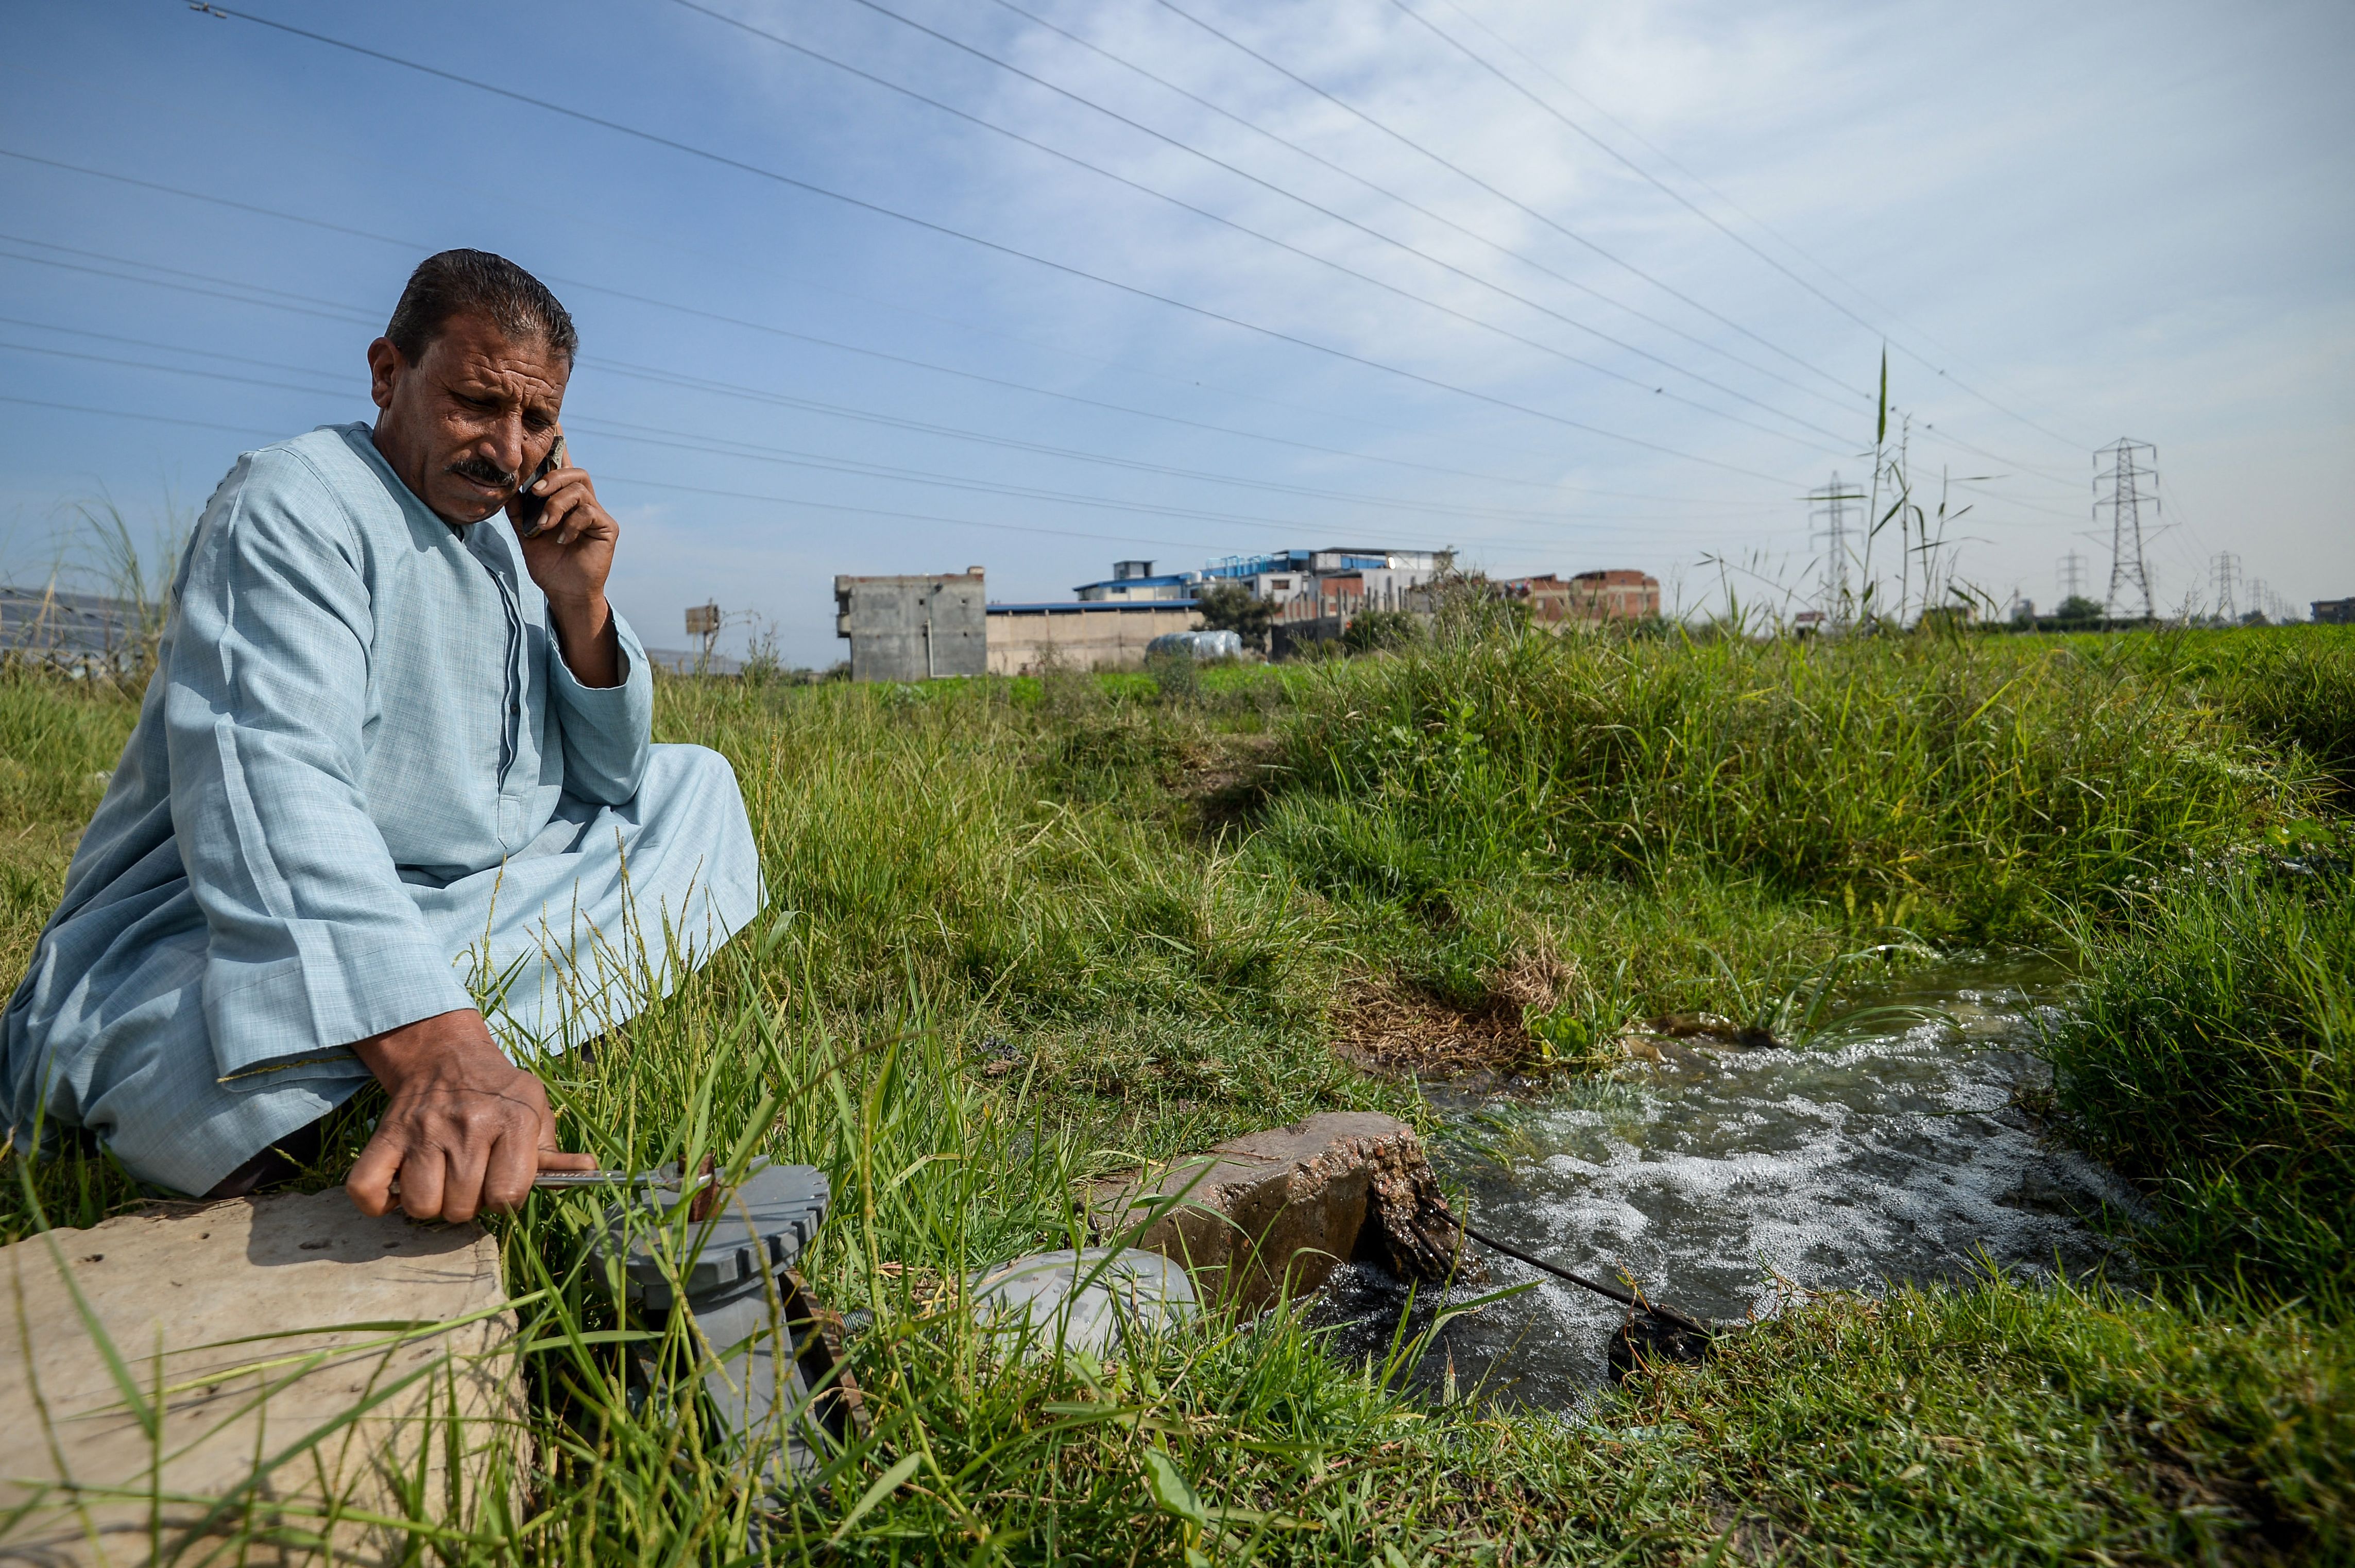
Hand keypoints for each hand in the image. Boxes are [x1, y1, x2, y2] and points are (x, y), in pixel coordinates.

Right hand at [345, 1008, 595, 1221]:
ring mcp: (422, 1132)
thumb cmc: (499, 1092)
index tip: (502, 1185)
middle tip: (470, 1181)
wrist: (446, 1056)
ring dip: (430, 1205)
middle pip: (462, 1207)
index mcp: (511, 1121)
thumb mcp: (536, 1109)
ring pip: (421, 1206)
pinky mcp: (385, 1137)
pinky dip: (380, 1203)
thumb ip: (555, 1150)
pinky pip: (366, 1190)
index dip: (506, 1199)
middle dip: (469, 1204)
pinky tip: (401, 1189)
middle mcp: (467, 1126)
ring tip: (441, 1183)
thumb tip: (588, 1171)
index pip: (508, 1194)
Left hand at [508, 433, 621, 686]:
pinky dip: (570, 524)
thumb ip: (520, 511)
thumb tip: (508, 488)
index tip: (555, 424)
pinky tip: (562, 540)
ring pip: (580, 490)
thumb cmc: (548, 563)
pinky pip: (588, 512)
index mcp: (564, 500)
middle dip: (553, 478)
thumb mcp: (527, 533)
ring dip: (557, 505)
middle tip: (536, 492)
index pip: (563, 466)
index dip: (561, 445)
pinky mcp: (607, 527)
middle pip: (575, 472)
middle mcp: (584, 502)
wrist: (564, 591)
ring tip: (545, 525)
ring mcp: (597, 514)